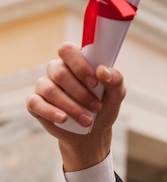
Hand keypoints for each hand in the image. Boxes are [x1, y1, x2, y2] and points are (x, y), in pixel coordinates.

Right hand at [26, 42, 125, 170]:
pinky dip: (51, 112)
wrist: (93, 132)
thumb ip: (115, 80)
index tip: (94, 83)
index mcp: (76, 61)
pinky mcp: (35, 103)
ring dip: (71, 107)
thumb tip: (103, 71)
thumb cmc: (103, 107)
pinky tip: (64, 119)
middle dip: (80, 93)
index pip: (68, 50)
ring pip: (50, 89)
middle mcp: (57, 70)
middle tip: (97, 106)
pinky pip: (35, 103)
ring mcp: (44, 85)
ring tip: (88, 120)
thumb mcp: (116, 95)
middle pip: (60, 72)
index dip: (79, 65)